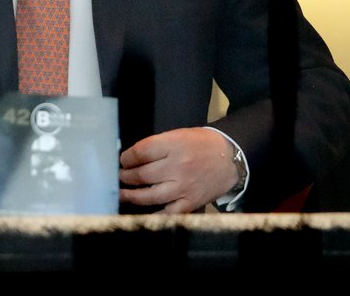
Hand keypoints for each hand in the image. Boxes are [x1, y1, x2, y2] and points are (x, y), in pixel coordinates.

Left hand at [119, 128, 238, 212]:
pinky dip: (153, 213)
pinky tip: (142, 211)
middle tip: (120, 176)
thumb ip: (155, 146)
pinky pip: (168, 212)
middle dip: (125, 176)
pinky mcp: (191, 202)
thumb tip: (131, 158)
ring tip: (122, 193)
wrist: (230, 158)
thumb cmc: (200, 144)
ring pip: (150, 195)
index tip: (122, 160)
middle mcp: (178, 167)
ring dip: (131, 195)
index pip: (140, 153)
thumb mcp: (177, 135)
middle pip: (142, 175)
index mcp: (174, 145)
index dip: (126, 158)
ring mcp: (184, 187)